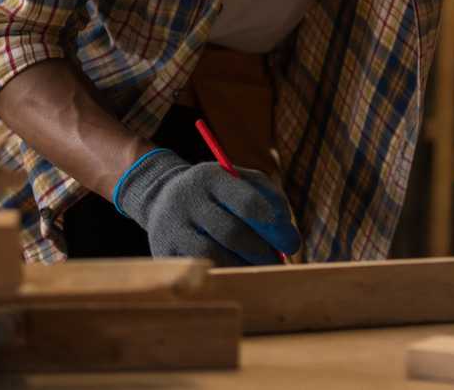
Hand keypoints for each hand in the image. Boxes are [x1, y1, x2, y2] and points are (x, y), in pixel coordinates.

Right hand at [114, 148, 300, 263]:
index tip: (291, 243)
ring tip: (259, 268)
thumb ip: (268, 195)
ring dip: (244, 267)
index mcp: (210, 177)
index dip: (274, 227)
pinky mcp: (164, 252)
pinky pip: (199, 270)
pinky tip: (237, 274)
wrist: (162, 199)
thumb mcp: (238, 180)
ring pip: (215, 256)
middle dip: (262, 252)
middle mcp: (188, 200)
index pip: (248, 203)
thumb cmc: (214, 193)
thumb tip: (285, 225)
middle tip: (278, 262)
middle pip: (233, 233)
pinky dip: (225, 275)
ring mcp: (172, 227)